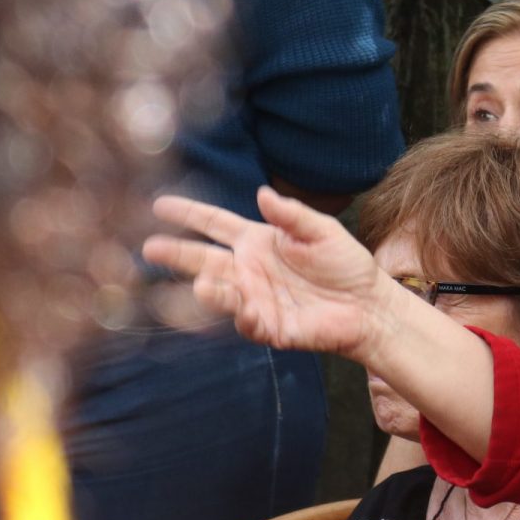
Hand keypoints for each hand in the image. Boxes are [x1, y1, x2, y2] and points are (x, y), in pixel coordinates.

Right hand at [143, 186, 391, 362]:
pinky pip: (246, 320)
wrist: (369, 305)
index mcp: (257, 241)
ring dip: (207, 288)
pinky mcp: (267, 326)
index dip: (188, 214)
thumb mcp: (322, 230)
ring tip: (203, 283)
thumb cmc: (346, 265)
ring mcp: (254, 298)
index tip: (160, 204)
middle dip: (176, 253)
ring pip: (219, 292)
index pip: (214, 224)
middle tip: (150, 248)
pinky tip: (243, 304)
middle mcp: (248, 269)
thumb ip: (292, 215)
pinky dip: (241, 312)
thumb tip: (261, 194)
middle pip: (203, 258)